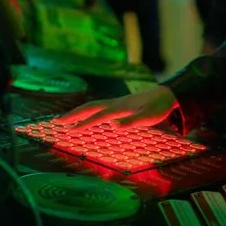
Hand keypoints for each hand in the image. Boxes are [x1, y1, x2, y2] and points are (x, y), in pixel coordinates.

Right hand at [54, 86, 177, 128]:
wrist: (167, 94)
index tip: (69, 131)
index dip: (84, 123)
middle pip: (90, 107)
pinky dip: (90, 111)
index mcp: (119, 107)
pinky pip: (100, 107)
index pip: (98, 116)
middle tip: (58, 121)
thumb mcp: (148, 117)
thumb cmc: (158, 107)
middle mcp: (115, 103)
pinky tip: (89, 117)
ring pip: (94, 105)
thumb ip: (132, 121)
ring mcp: (117, 102)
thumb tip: (114, 126)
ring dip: (80, 111)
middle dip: (74, 114)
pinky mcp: (120, 104)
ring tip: (67, 119)